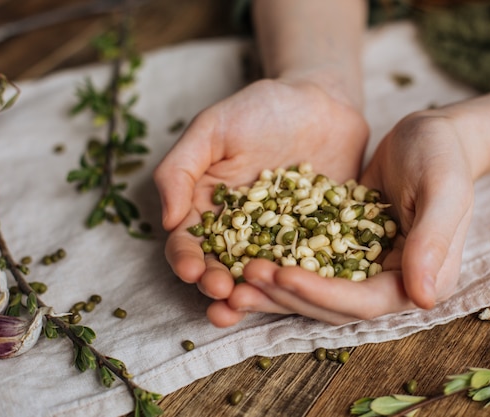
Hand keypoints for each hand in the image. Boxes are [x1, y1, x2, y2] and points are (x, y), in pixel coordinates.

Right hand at [153, 77, 367, 310]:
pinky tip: (298, 291)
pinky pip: (308, 265)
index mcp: (208, 207)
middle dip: (217, 285)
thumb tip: (168, 220)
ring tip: (250, 304)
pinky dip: (300, 281)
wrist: (321, 100)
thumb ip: (181, 169)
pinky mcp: (317, 240)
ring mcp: (279, 238)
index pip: (189, 242)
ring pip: (261, 275)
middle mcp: (241, 230)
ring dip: (254, 294)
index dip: (186, 259)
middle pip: (222, 267)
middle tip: (224, 294)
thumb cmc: (260, 109)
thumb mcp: (212, 128)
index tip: (191, 270)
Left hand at [211, 111, 475, 325]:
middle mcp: (392, 284)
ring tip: (233, 278)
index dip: (321, 293)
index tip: (282, 274)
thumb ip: (432, 241)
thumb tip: (423, 299)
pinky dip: (280, 263)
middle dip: (287, 294)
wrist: (431, 135)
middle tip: (243, 279)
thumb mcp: (443, 190)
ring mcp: (366, 269)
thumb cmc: (442, 156)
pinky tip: (245, 256)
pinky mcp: (344, 250)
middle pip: (333, 305)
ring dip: (276, 288)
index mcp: (421, 280)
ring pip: (314, 290)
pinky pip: (309, 263)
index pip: (365, 303)